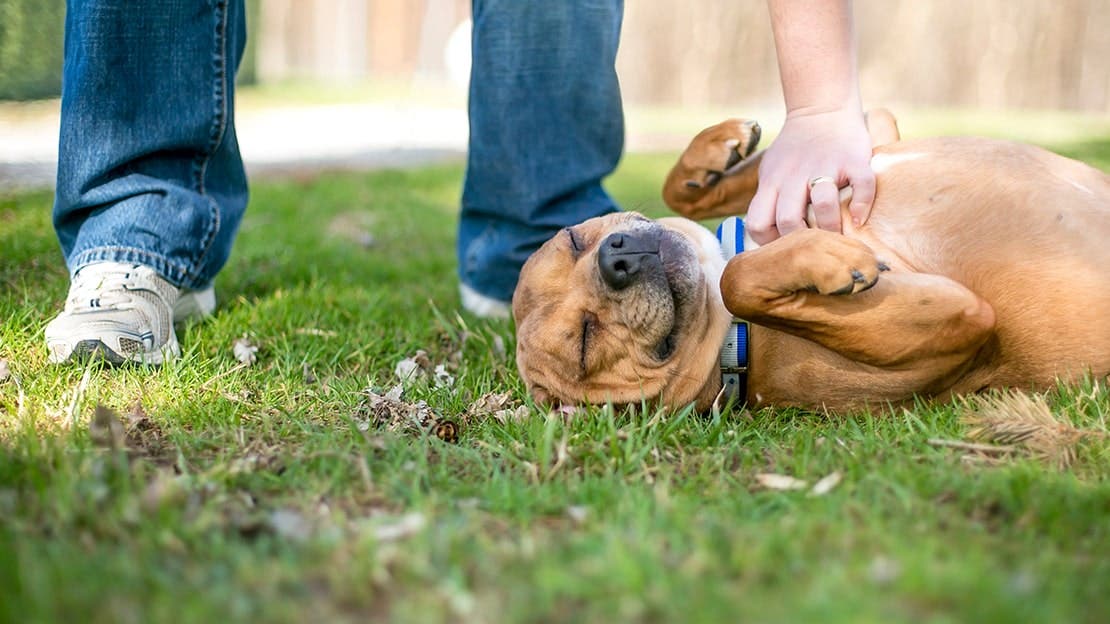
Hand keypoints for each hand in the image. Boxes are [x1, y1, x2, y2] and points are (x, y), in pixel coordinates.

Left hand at [746, 107, 875, 244]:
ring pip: (824, 203)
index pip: (757, 223)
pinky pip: (862, 186)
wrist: (821, 109)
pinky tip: (859, 219)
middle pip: (789, 220)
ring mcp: (825, 166)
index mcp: (772, 182)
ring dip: (831, 226)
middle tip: (813, 245)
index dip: (769, 241)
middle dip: (801, 240)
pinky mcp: (853, 159)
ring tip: (837, 233)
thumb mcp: (770, 171)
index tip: (784, 244)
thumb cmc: (795, 149)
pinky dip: (863, 207)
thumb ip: (768, 199)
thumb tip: (767, 235)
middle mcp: (794, 175)